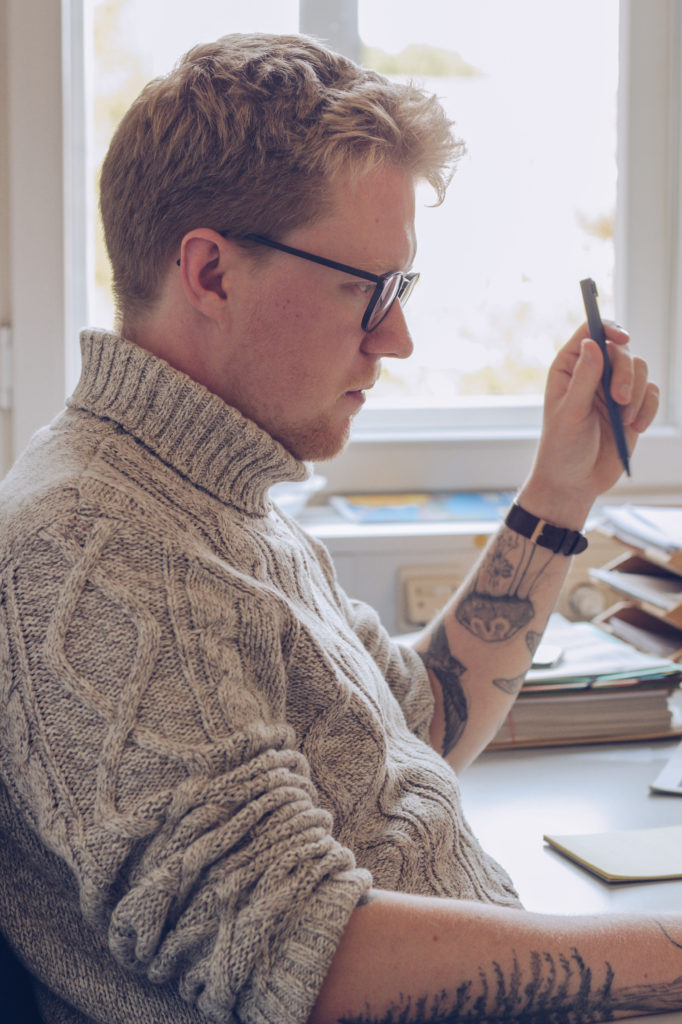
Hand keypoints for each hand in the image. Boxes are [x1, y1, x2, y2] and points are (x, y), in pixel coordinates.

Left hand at [519, 321, 659, 528]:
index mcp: (569, 368)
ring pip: (641, 370)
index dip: (608, 329)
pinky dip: (648, 408)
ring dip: (638, 394)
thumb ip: (583, 377)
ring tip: (625, 420)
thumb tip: (592, 342)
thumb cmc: (562, 447)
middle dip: (626, 373)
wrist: (575, 482)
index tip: (622, 339)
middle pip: (621, 350)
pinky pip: (652, 394)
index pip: (590, 332)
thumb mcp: (570, 412)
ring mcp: (614, 390)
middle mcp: (593, 374)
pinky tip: (634, 427)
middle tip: (620, 399)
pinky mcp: (633, 408)